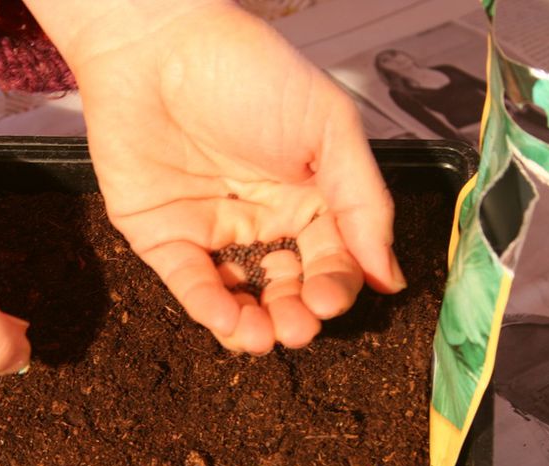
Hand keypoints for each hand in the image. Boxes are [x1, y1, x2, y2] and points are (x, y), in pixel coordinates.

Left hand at [26, 0, 404, 352]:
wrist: (159, 44)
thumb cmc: (250, 71)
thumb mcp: (328, 127)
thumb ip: (362, 202)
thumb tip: (389, 276)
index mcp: (308, 196)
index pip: (332, 259)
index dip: (335, 285)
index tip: (331, 298)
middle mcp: (261, 220)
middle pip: (286, 287)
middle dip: (296, 314)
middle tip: (298, 325)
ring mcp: (210, 231)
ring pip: (239, 297)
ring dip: (255, 326)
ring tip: (264, 337)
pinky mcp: (163, 236)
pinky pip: (190, 283)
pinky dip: (209, 308)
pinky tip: (230, 321)